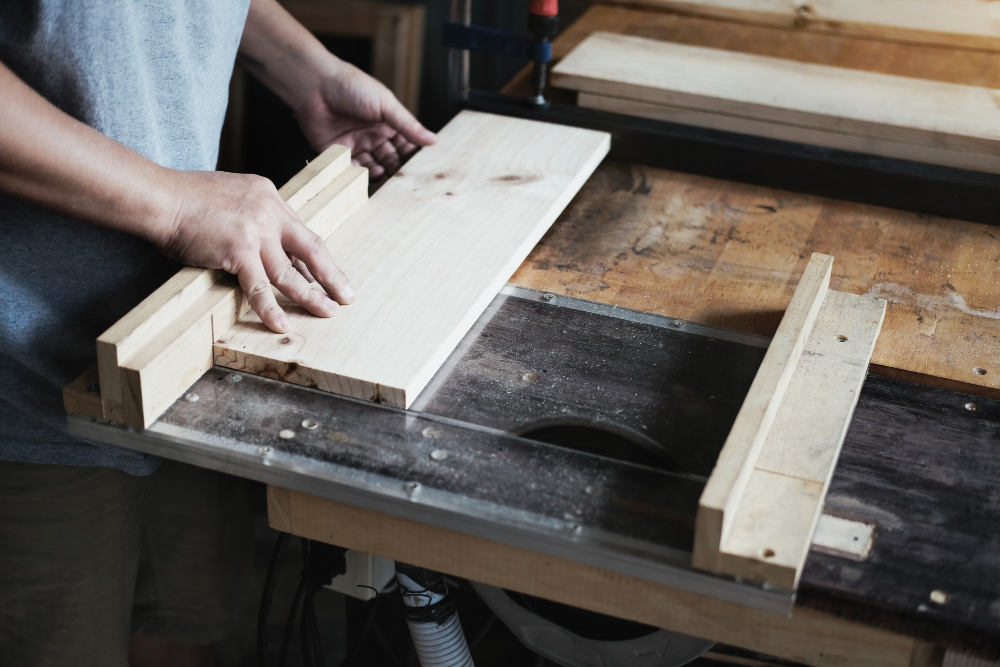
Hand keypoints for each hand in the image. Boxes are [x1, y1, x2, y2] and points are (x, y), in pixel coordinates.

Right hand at [157, 170, 354, 332]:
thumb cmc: (186, 198)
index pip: (300, 232)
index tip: (327, 276)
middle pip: (312, 249)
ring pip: (291, 273)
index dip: (315, 259)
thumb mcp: (231, 195)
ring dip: (312, 297)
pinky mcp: (238, 251)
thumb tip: (264, 243)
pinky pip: (259, 288)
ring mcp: (256, 231)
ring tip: (328, 313)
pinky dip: (271, 310)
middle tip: (347, 295)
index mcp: (269, 195)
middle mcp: (269, 211)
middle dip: (332, 276)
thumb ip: (251, 214)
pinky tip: (282, 326)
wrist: (160, 197)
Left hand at [294, 63, 436, 177]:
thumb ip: (408, 126)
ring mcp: (355, 146)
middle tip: (402, 179)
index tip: (421, 170)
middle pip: (390, 161)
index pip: (406, 147)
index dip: (413, 158)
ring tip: (381, 172)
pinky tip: (361, 173)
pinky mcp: (336, 154)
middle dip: (397, 170)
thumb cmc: (351, 86)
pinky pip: (348, 170)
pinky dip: (356, 175)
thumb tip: (433, 139)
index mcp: (387, 124)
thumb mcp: (386, 105)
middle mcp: (372, 137)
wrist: (314, 85)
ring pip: (371, 168)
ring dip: (377, 173)